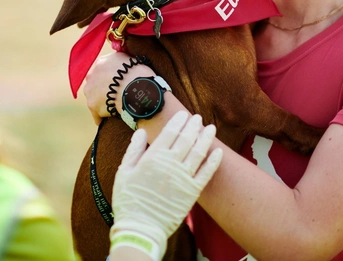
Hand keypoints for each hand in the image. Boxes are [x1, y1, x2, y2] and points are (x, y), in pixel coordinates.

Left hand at [83, 52, 153, 124]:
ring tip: (116, 107)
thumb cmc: (139, 73)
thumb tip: (121, 65)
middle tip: (118, 94)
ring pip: (94, 98)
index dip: (110, 78)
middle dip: (103, 90)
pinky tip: (113, 118)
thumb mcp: (130, 59)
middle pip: (95, 84)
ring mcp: (90, 91)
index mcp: (101, 62)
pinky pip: (97, 115)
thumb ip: (120, 61)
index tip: (117, 84)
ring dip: (103, 102)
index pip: (102, 71)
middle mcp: (91, 74)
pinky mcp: (92, 106)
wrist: (137, 88)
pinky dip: (104, 117)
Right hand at [109, 111, 222, 260]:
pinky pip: (206, 173)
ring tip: (211, 128)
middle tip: (198, 118)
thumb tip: (141, 131)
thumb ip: (133, 149)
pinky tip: (218, 151)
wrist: (140, 228)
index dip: (178, 121)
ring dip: (206, 138)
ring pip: (199, 152)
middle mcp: (171, 164)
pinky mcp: (192, 192)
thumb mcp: (123, 172)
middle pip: (186, 138)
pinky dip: (213, 161)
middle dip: (193, 126)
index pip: (170, 132)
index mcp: (153, 157)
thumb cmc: (128, 200)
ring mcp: (183, 177)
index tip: (183, 115)